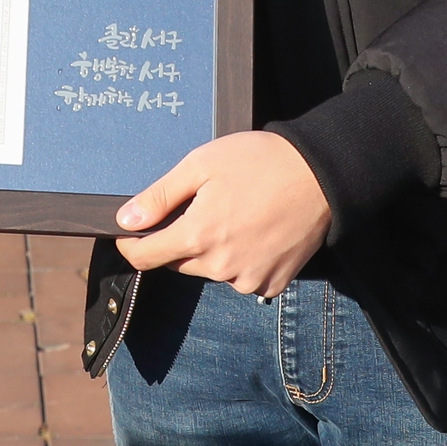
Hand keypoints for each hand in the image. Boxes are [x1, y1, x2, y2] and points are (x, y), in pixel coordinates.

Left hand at [113, 132, 330, 297]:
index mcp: (198, 235)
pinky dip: (242, 259)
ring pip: (211, 270)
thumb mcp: (201, 164)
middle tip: (205, 205)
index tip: (133, 230)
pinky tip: (256, 231)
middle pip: (179, 261)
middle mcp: (220, 266)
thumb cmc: (260, 161)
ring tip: (237, 214)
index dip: (132, 243)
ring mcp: (248, 279)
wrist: (321, 175)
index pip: (144, 257)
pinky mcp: (272, 283)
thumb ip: (160, 196)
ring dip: (213, 250)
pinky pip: (242, 277)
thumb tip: (125, 220)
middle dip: (181, 238)